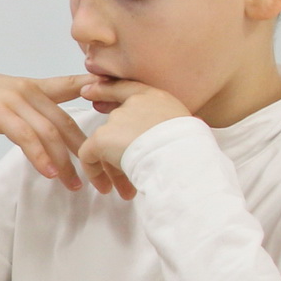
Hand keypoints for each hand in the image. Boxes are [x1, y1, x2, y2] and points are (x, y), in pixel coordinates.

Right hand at [0, 70, 101, 190]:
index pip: (73, 87)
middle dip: (88, 152)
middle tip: (104, 177)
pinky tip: (50, 173)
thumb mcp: (4, 100)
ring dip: (66, 161)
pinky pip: (26, 137)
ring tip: (77, 185)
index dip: (99, 95)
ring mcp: (14, 100)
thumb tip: (46, 130)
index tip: (122, 111)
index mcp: (32, 86)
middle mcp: (28, 90)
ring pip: (51, 133)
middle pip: (68, 122)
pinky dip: (40, 156)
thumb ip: (27, 110)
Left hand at [74, 78, 191, 197]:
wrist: (180, 156)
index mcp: (154, 97)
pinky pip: (88, 155)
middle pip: (117, 126)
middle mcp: (132, 104)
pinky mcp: (102, 138)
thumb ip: (170, 126)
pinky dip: (94, 171)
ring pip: (106, 145)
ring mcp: (116, 120)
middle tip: (129, 176)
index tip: (89, 92)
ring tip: (125, 191)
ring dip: (114, 169)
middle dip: (121, 152)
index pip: (124, 89)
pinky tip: (105, 187)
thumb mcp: (186, 127)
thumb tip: (176, 133)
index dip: (105, 91)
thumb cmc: (192, 147)